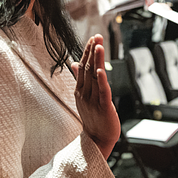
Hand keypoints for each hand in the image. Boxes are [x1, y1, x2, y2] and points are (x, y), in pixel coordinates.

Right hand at [71, 35, 120, 158]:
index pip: (83, 67)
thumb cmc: (93, 118)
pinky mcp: (103, 107)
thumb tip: (75, 63)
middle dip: (92, 52)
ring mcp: (93, 100)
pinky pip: (102, 91)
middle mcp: (85, 93)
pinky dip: (101, 79)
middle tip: (96, 37)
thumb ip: (80, 79)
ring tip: (98, 46)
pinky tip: (100, 69)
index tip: (93, 39)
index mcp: (80, 90)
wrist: (97, 140)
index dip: (88, 52)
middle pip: (87, 69)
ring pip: (94, 77)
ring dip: (96, 60)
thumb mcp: (84, 96)